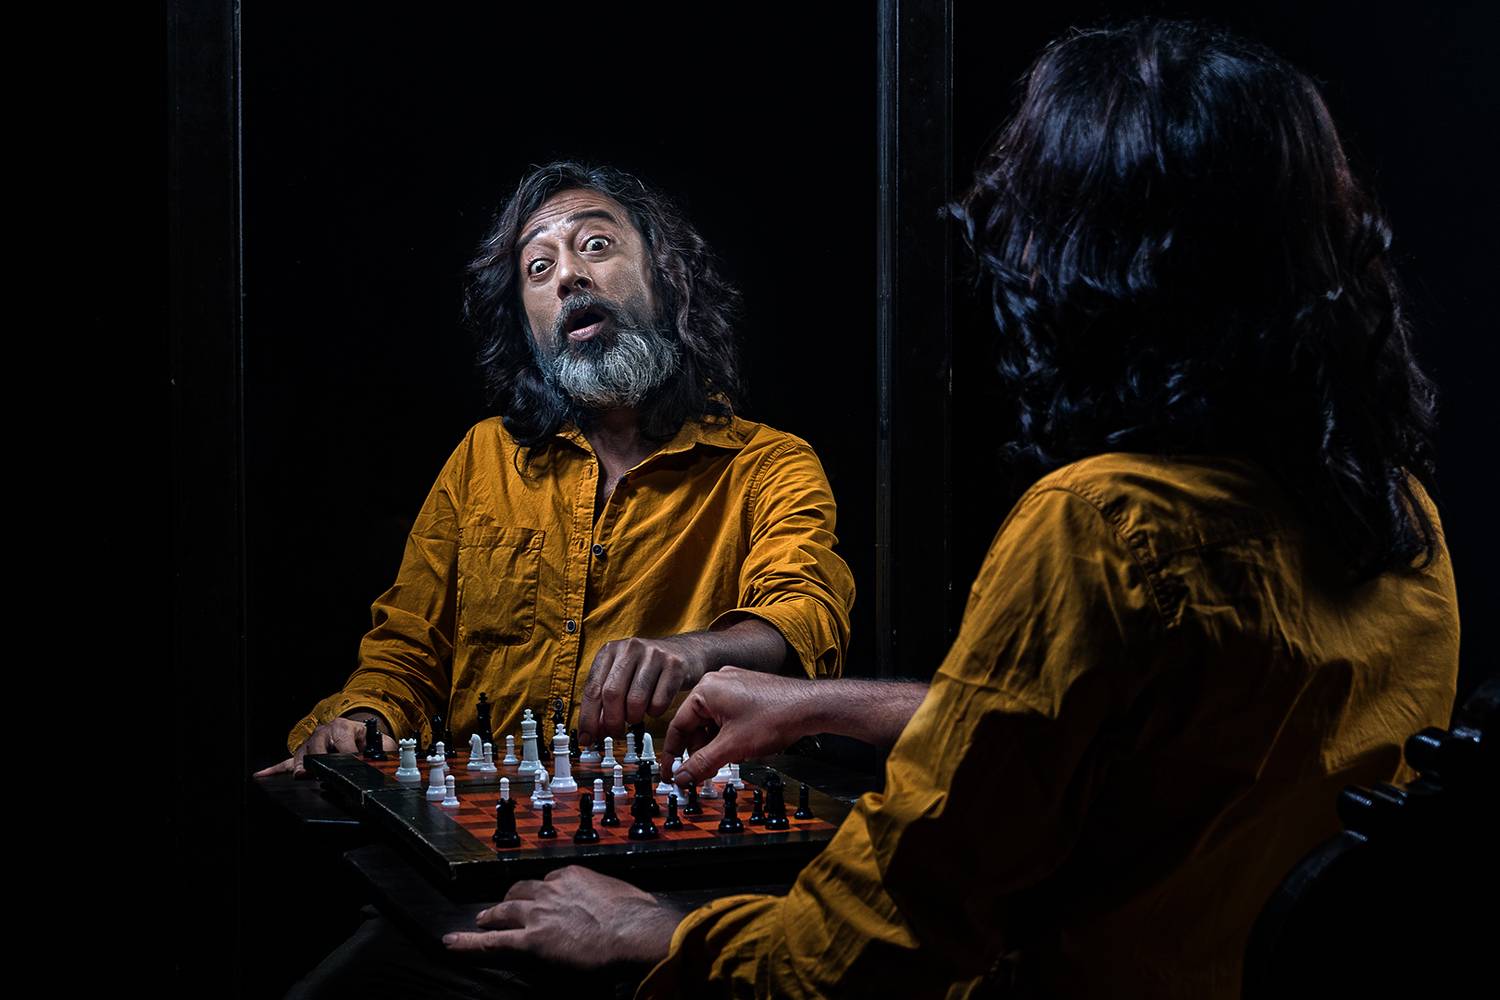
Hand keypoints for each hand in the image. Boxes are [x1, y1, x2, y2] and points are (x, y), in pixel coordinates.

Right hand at [252, 714, 395, 778]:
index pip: (344, 743)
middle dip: (322, 761)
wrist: (356, 733)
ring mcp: (311, 745)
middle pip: (318, 748)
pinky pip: (285, 763)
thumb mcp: (380, 741)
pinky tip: (261, 776)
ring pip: (302, 756)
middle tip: (325, 772)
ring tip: (302, 776)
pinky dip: (273, 770)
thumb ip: (385, 749)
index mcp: (344, 728)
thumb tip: (386, 760)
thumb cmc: (367, 740)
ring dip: (301, 767)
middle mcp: (324, 733)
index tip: (352, 766)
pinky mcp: (302, 755)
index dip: (348, 756)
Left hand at [443, 866, 680, 967]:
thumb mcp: (628, 899)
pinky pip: (492, 942)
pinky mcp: (529, 942)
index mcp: (575, 877)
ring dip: (492, 916)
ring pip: (505, 911)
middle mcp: (552, 890)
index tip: (546, 900)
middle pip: (523, 891)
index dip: (545, 893)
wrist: (635, 933)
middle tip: (503, 907)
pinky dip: (469, 943)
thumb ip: (616, 902)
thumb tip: (628, 912)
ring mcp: (538, 914)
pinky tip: (451, 944)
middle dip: (512, 898)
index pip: (551, 882)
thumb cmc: (641, 918)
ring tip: (482, 921)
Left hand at [577, 635, 713, 746]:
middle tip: (614, 733)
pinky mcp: (674, 666)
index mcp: (610, 650)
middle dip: (611, 721)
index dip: (588, 718)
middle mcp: (630, 648)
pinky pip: (659, 702)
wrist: (685, 652)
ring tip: (635, 717)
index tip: (588, 738)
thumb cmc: (647, 668)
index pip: (592, 689)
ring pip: (635, 700)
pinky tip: (653, 707)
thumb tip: (594, 731)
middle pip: (612, 694)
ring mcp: (654, 655)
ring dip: (633, 718)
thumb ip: (604, 699)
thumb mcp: (622, 675)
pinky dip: (654, 712)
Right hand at [663, 666, 820, 785]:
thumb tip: (682, 777)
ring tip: (723, 762)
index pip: (678, 726)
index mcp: (705, 690)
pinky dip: (727, 734)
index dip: (673, 754)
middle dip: (698, 751)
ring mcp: (733, 684)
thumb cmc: (774, 717)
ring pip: (712, 721)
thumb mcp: (732, 747)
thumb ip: (701, 763)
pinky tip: (737, 748)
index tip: (671, 773)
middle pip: (695, 724)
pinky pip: (727, 715)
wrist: (810, 707)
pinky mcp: (747, 690)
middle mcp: (716, 682)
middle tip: (699, 774)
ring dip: (714, 744)